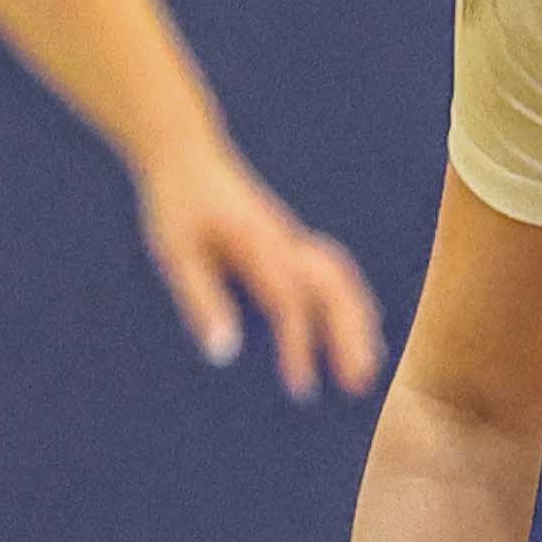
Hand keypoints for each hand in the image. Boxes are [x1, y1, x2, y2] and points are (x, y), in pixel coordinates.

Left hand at [135, 145, 387, 400]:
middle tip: (358, 385)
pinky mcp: (294, 242)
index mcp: (258, 245)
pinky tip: (356, 333)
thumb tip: (223, 354)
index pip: (289, 299)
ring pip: (342, 282)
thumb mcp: (177, 253)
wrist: (188, 153)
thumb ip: (201, 300)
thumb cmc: (178, 205)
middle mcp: (287, 242)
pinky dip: (351, 305)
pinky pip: (336, 275)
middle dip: (351, 335)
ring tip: (365, 370)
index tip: (300, 387)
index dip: (298, 344)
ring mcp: (295, 240)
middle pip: (335, 289)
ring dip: (358, 324)